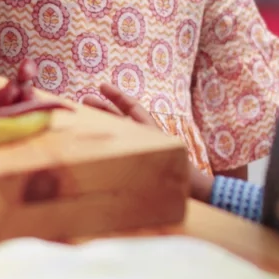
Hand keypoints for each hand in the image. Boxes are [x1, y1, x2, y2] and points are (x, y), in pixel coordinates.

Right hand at [83, 83, 214, 202]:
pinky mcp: (137, 165)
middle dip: (104, 108)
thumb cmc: (183, 172)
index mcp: (150, 131)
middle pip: (121, 118)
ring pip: (118, 133)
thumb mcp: (165, 152)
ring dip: (103, 125)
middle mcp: (144, 138)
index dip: (117, 97)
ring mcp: (140, 151)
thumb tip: (138, 141)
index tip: (102, 86)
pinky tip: (94, 147)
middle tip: (84, 101)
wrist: (194, 191)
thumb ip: (149, 148)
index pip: (133, 108)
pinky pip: (119, 149)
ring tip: (83, 120)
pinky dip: (107, 144)